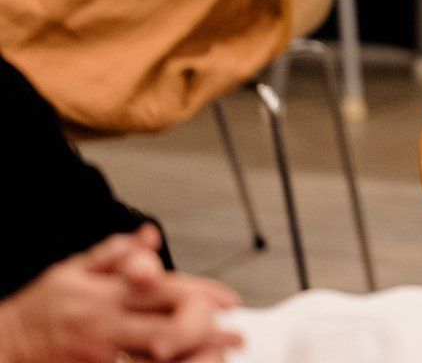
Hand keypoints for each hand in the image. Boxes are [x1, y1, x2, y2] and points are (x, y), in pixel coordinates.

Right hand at [0, 226, 242, 362]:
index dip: (203, 295)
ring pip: (156, 356)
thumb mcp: (74, 269)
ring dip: (194, 355)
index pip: (165, 290)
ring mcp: (101, 352)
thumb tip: (150, 237)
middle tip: (232, 334)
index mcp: (107, 292)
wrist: (6, 343)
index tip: (229, 301)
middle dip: (207, 331)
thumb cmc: (42, 306)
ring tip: (221, 354)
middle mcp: (106, 323)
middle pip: (167, 328)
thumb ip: (117, 253)